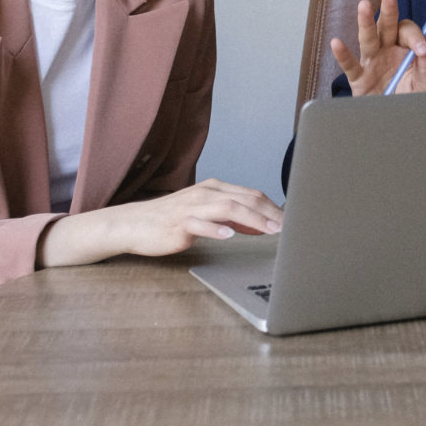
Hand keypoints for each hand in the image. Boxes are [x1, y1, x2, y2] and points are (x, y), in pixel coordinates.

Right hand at [36, 179, 283, 267]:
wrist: (134, 224)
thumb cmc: (172, 219)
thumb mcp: (205, 212)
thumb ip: (231, 215)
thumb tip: (260, 223)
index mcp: (214, 189)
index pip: (251, 195)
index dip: (273, 207)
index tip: (291, 221)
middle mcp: (205, 194)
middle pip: (245, 199)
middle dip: (270, 213)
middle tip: (289, 227)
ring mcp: (191, 208)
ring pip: (227, 209)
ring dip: (252, 220)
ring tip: (270, 231)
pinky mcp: (178, 224)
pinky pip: (199, 224)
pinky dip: (215, 229)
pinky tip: (229, 236)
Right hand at [329, 0, 425, 95]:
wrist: (398, 123)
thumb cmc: (412, 101)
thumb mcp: (425, 84)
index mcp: (405, 49)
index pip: (408, 32)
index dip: (415, 37)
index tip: (422, 50)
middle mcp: (387, 51)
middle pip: (387, 26)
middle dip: (388, 10)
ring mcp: (371, 63)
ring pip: (368, 39)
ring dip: (366, 22)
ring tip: (364, 5)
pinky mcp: (358, 79)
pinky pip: (350, 65)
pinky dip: (343, 55)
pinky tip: (337, 43)